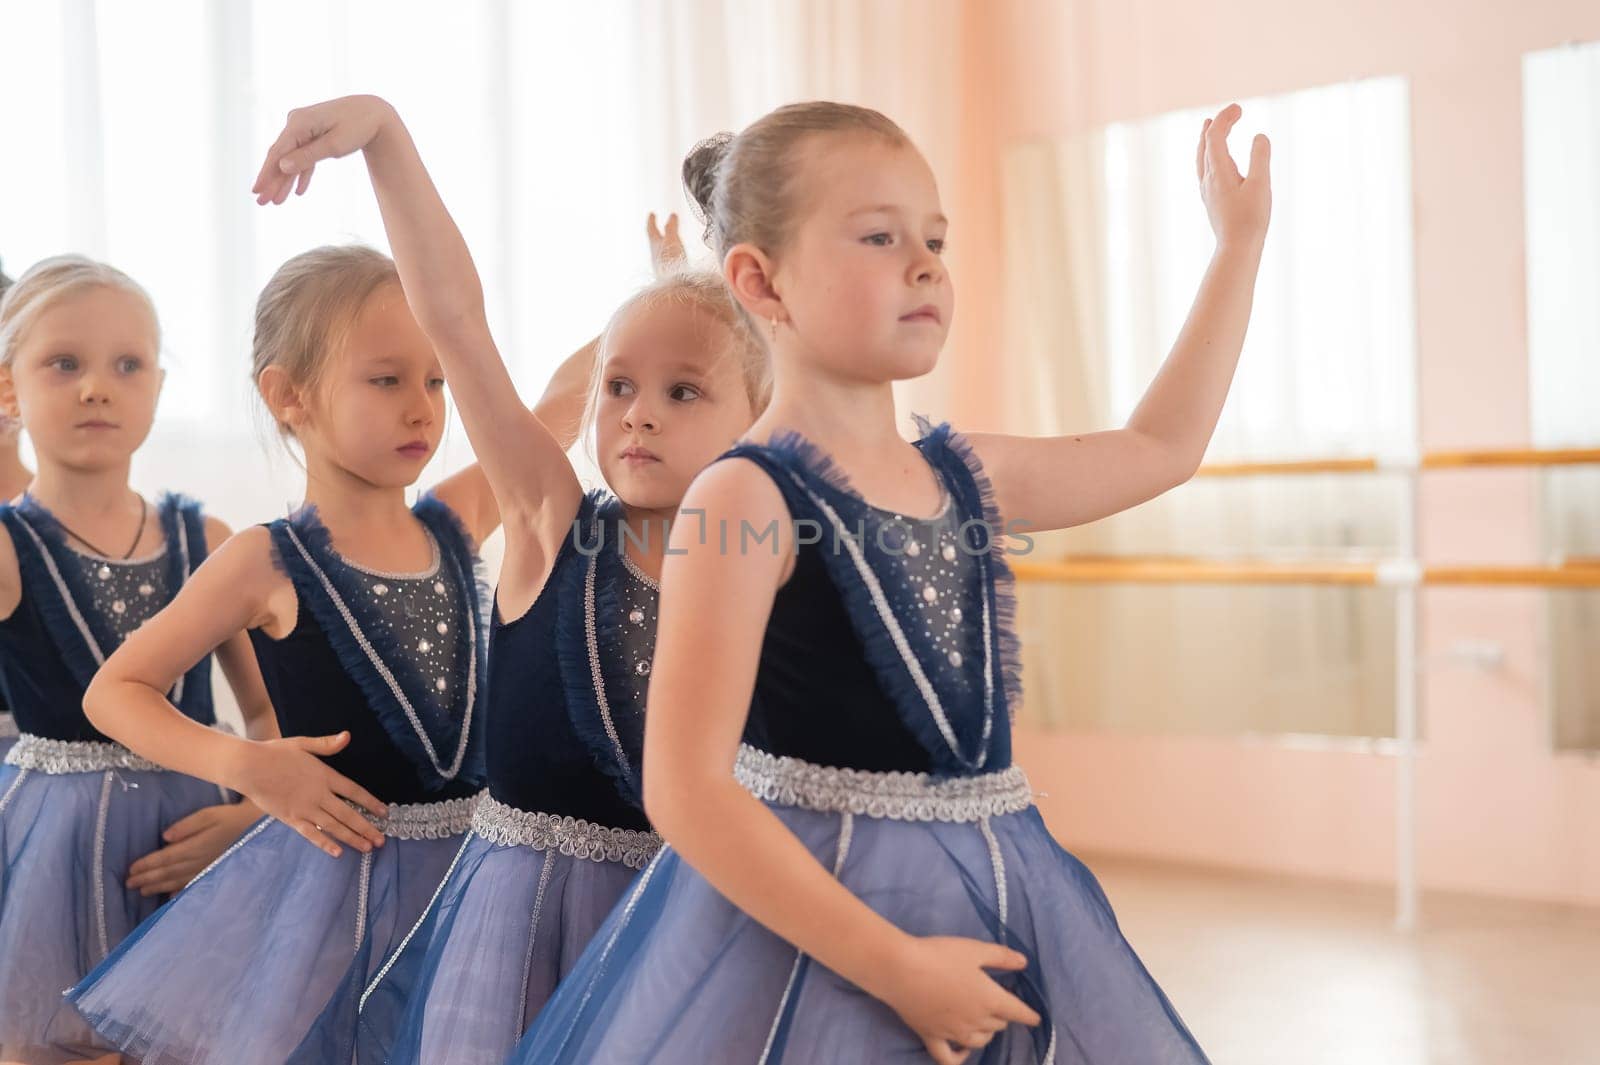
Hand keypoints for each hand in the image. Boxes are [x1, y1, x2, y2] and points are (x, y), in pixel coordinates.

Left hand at [126, 800, 263, 895]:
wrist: (260, 829)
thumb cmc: (233, 818)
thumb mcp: (210, 814)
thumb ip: (187, 826)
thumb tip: (165, 837)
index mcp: (195, 847)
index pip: (164, 858)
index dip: (146, 865)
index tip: (130, 870)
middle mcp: (198, 863)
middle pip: (167, 873)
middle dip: (147, 878)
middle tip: (129, 884)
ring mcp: (206, 871)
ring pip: (177, 882)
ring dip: (158, 887)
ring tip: (142, 891)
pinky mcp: (214, 875)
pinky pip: (192, 887)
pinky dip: (178, 894)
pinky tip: (169, 899)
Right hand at [225, 732, 387, 856]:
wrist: (248, 767)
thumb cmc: (275, 753)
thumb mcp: (303, 744)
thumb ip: (327, 744)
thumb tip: (347, 736)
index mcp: (324, 775)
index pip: (354, 791)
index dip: (370, 802)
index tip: (384, 813)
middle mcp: (318, 795)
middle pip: (348, 814)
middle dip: (367, 828)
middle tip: (381, 840)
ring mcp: (305, 808)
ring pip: (334, 826)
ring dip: (352, 838)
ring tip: (367, 847)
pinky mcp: (291, 818)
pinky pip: (312, 834)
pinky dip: (325, 843)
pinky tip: (338, 853)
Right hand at [252, 94, 397, 205]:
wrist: (374, 113)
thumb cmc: (357, 127)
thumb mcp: (334, 145)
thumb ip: (307, 156)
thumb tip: (282, 166)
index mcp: (299, 122)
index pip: (277, 152)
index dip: (266, 173)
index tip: (256, 191)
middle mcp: (296, 123)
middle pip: (281, 156)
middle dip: (272, 181)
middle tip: (261, 203)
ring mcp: (303, 128)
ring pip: (291, 158)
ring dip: (285, 180)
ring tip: (277, 202)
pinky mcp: (312, 134)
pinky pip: (304, 156)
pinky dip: (302, 173)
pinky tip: (298, 191)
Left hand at [647, 211, 685, 276]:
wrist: (674, 286)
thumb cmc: (671, 262)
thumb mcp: (671, 239)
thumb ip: (671, 228)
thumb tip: (672, 215)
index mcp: (655, 244)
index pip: (651, 229)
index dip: (651, 221)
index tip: (651, 214)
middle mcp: (655, 255)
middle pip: (654, 240)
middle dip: (656, 232)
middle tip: (656, 226)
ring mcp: (661, 265)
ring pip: (660, 251)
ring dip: (664, 244)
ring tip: (667, 242)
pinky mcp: (668, 274)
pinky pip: (668, 260)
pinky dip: (671, 255)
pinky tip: (676, 259)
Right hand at [875, 935, 1040, 1063]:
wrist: (901, 969)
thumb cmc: (941, 955)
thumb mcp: (975, 949)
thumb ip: (1002, 957)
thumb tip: (1024, 963)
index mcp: (991, 1000)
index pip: (1018, 1012)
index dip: (1029, 1015)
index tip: (1036, 1018)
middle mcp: (976, 1021)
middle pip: (998, 1025)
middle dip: (1001, 1015)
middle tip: (996, 1000)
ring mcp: (953, 1033)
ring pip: (980, 1042)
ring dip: (986, 1033)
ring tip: (984, 1023)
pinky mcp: (932, 1037)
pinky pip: (949, 1059)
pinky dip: (960, 1058)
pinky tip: (963, 1052)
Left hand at [1196, 103, 1270, 251]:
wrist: (1237, 248)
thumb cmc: (1251, 219)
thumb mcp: (1261, 185)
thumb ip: (1260, 158)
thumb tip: (1260, 136)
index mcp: (1218, 171)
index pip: (1214, 136)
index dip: (1225, 118)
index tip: (1239, 108)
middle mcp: (1208, 179)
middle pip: (1206, 144)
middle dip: (1217, 125)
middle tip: (1233, 112)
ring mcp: (1207, 190)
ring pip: (1202, 157)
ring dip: (1207, 139)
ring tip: (1209, 126)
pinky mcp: (1211, 200)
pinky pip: (1204, 170)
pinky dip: (1208, 156)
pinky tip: (1213, 161)